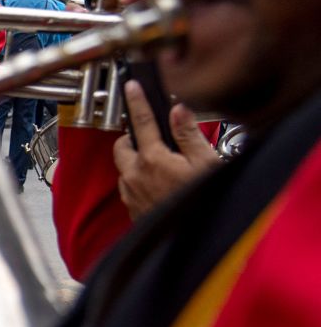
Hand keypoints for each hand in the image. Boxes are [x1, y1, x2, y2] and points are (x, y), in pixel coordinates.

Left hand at [112, 82, 221, 219]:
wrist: (194, 240)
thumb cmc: (205, 203)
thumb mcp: (206, 163)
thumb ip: (188, 134)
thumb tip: (177, 110)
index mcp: (153, 159)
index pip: (141, 121)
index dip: (137, 100)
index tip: (132, 86)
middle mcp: (135, 175)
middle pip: (122, 145)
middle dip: (132, 136)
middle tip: (152, 136)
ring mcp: (130, 192)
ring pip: (124, 167)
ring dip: (136, 160)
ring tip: (163, 164)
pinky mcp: (131, 208)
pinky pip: (128, 186)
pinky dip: (139, 179)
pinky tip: (159, 184)